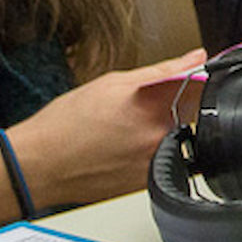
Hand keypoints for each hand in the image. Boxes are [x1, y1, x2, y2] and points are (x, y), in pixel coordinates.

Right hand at [7, 49, 203, 212]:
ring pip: (176, 138)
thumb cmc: (65, 124)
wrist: (40, 165)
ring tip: (126, 130)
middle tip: (140, 107)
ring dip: (162, 130)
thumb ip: (162, 70)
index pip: (200, 86)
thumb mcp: (113, 83)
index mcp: (152, 105)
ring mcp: (154, 162)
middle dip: (175, 106)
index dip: (198, 80)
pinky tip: (122, 148)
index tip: (197, 77)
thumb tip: (196, 58)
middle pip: (190, 114)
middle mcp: (158, 135)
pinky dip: (149, 151)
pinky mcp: (148, 183)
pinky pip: (162, 160)